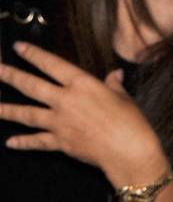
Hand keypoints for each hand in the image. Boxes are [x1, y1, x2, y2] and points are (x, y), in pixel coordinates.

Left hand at [0, 40, 164, 185]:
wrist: (130, 154)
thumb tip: (115, 75)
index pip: (50, 64)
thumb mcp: (124, 98)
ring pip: (27, 113)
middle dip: (9, 75)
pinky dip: (24, 142)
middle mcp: (65, 100)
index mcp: (81, 83)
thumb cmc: (132, 124)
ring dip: (7, 110)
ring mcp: (60, 123)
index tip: (18, 47)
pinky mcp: (62, 143)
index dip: (33, 54)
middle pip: (30, 85)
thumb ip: (113, 84)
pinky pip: (39, 141)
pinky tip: (10, 143)